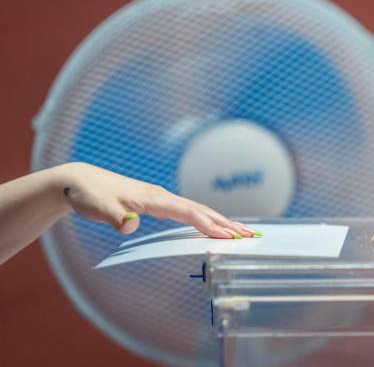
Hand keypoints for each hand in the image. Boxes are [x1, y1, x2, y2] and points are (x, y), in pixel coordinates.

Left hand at [59, 162, 253, 238]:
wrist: (80, 181)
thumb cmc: (89, 194)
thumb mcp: (97, 208)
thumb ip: (115, 217)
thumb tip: (130, 226)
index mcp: (154, 198)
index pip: (189, 212)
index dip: (210, 225)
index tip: (228, 237)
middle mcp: (163, 196)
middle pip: (202, 210)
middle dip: (227, 223)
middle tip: (250, 235)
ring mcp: (162, 199)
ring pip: (199, 209)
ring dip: (221, 220)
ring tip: (241, 232)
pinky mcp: (158, 203)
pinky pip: (190, 211)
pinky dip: (207, 218)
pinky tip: (214, 225)